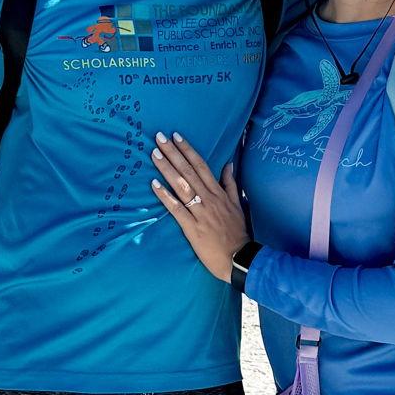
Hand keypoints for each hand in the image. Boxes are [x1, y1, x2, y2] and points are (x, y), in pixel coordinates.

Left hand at [149, 131, 245, 282]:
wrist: (240, 257)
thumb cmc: (238, 232)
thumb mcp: (238, 204)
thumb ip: (230, 184)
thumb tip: (228, 164)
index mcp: (218, 193)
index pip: (201, 166)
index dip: (188, 150)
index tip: (176, 136)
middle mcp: (209, 199)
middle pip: (188, 171)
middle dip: (173, 153)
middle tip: (159, 137)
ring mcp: (200, 213)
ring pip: (181, 186)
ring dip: (167, 169)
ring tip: (154, 154)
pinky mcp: (192, 227)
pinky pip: (177, 209)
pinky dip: (165, 196)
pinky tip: (154, 184)